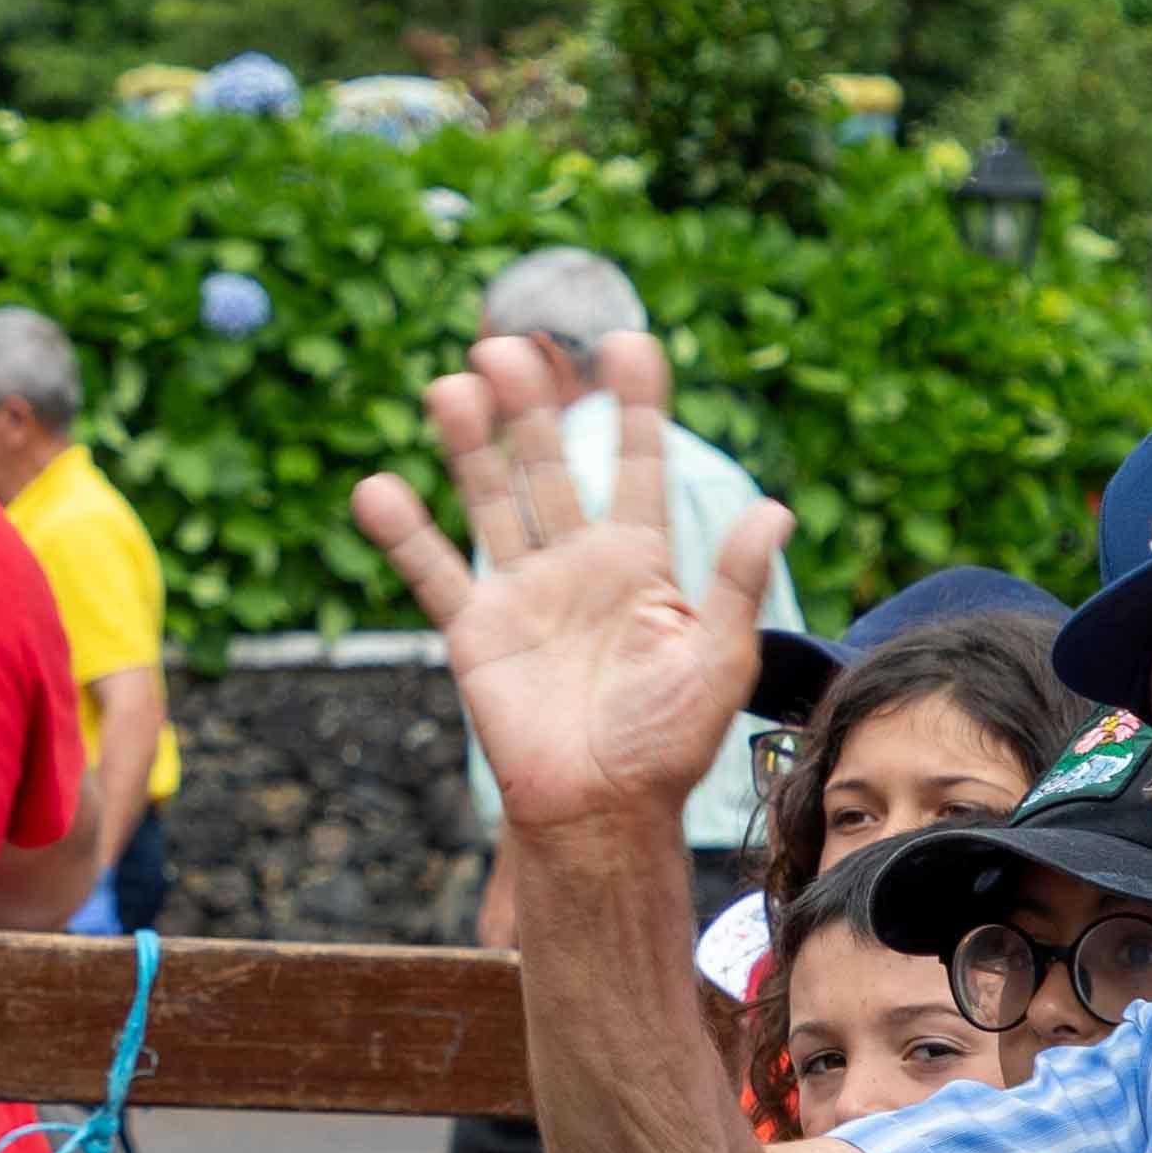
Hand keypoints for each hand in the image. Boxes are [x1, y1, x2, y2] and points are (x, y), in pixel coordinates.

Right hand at [346, 331, 787, 843]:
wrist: (600, 809)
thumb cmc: (668, 743)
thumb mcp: (718, 660)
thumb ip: (735, 584)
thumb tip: (774, 510)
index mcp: (642, 563)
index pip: (640, 465)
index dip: (636, 406)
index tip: (630, 343)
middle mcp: (579, 564)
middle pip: (550, 466)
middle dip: (533, 405)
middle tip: (511, 346)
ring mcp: (523, 592)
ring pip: (492, 499)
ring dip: (471, 444)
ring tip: (452, 385)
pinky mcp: (476, 631)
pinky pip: (434, 572)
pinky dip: (404, 533)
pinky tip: (377, 488)